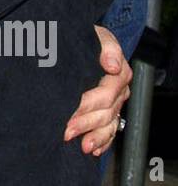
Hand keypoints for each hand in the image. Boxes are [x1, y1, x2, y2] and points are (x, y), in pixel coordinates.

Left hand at [63, 25, 131, 156]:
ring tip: (82, 146)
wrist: (80, 44)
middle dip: (86, 122)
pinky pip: (110, 131)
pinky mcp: (108, 112)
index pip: (107, 94)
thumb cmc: (86, 39)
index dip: (89, 104)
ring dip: (96, 137)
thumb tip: (112, 65)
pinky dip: (102, 142)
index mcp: (118, 72)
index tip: (72, 111)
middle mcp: (119, 90)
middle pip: (107, 112)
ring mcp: (114, 103)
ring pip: (109, 124)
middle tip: (67, 130)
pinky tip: (93, 149)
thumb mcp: (96, 36)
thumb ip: (107, 47)